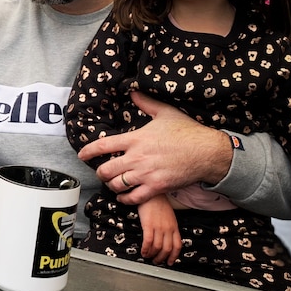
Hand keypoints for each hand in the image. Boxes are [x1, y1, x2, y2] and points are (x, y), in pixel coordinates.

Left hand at [78, 91, 230, 204]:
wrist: (207, 152)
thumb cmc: (187, 131)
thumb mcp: (165, 112)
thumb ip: (146, 103)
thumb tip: (133, 91)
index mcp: (136, 139)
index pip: (103, 145)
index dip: (88, 151)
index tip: (82, 155)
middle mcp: (137, 157)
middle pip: (106, 170)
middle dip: (100, 173)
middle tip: (100, 172)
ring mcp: (146, 174)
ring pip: (117, 185)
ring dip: (111, 185)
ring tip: (112, 183)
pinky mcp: (157, 187)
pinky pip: (133, 198)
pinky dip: (124, 199)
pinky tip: (123, 196)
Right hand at [137, 195, 181, 265]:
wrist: (151, 193)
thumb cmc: (158, 203)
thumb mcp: (168, 216)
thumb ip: (169, 227)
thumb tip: (165, 238)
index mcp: (174, 227)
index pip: (177, 246)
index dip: (173, 256)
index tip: (169, 262)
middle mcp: (168, 228)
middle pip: (167, 249)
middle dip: (161, 258)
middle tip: (156, 261)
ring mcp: (159, 227)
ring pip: (158, 247)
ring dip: (152, 255)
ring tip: (147, 256)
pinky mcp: (149, 225)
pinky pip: (148, 242)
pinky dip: (146, 249)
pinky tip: (143, 251)